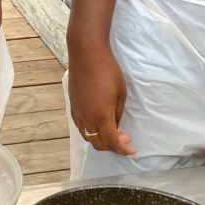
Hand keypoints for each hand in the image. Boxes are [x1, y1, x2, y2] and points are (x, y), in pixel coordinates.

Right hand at [67, 39, 135, 155]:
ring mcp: (77, 113)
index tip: (132, 150)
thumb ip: (117, 113)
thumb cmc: (108, 71)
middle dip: (112, 146)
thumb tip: (115, 126)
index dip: (123, 150)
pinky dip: (91, 131)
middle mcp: (86, 119)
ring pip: (87, 136)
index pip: (112, 143)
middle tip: (125, 138)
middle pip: (97, 144)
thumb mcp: (121, 94)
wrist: (86, 54)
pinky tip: (99, 122)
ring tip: (113, 130)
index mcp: (101, 117)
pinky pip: (81, 126)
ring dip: (100, 139)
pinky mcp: (72, 106)